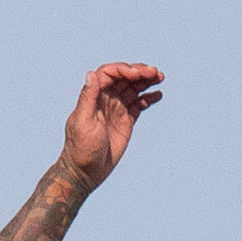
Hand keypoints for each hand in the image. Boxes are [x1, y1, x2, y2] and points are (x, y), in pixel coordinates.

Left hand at [63, 62, 163, 187]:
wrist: (86, 171)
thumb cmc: (81, 148)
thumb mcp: (83, 122)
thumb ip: (88, 97)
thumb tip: (91, 74)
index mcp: (95, 96)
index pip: (110, 73)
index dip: (124, 69)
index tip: (138, 74)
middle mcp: (106, 99)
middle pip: (124, 78)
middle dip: (140, 72)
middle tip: (155, 72)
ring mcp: (117, 109)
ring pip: (133, 89)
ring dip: (146, 81)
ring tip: (160, 77)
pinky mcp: (126, 122)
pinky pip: (139, 104)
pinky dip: (148, 98)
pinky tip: (158, 95)